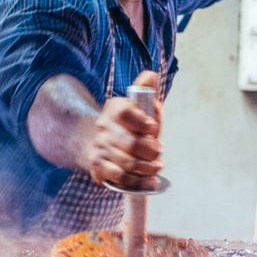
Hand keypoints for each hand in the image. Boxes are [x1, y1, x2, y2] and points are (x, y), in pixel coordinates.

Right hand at [79, 71, 162, 190]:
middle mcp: (104, 127)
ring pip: (128, 163)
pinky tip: (151, 180)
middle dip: (151, 151)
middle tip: (159, 151)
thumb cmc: (125, 124)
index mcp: (115, 108)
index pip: (127, 113)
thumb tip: (152, 74)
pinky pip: (120, 177)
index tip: (153, 128)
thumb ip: (144, 90)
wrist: (96, 141)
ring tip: (157, 166)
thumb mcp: (134, 104)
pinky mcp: (98, 166)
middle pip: (131, 143)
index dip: (143, 123)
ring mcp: (100, 147)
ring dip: (148, 168)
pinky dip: (138, 181)